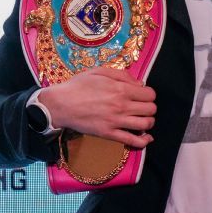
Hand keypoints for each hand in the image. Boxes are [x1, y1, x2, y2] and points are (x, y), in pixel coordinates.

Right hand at [37, 67, 155, 148]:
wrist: (60, 104)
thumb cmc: (78, 86)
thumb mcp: (99, 72)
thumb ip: (122, 75)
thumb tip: (140, 84)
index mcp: (121, 89)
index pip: (150, 94)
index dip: (148, 94)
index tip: (141, 95)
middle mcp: (122, 106)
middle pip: (151, 109)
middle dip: (149, 107)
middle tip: (140, 107)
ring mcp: (116, 122)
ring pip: (146, 124)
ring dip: (147, 122)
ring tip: (140, 119)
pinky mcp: (109, 134)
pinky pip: (133, 141)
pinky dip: (143, 141)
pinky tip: (145, 137)